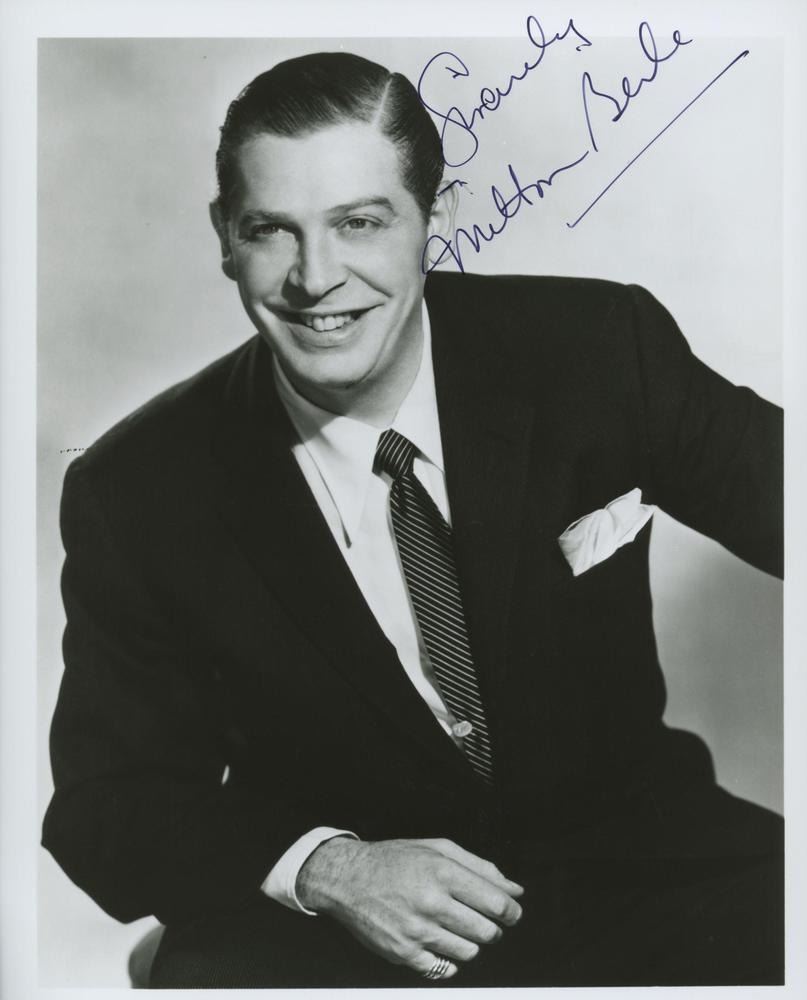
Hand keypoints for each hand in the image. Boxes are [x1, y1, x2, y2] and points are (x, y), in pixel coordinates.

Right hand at [296, 837, 523, 978]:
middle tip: (482, 920)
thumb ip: (480, 867)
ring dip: (470, 943)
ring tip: (455, 928)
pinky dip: (448, 960)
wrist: (348, 879)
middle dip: (492, 929)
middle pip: (486, 931)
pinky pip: (444, 970)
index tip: (510, 913)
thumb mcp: (437, 849)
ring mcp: (416, 931)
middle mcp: (431, 902)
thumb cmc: (394, 860)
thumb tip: (514, 890)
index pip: (495, 902)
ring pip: (468, 952)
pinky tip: (439, 942)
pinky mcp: (404, 953)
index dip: (511, 911)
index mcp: (442, 872)